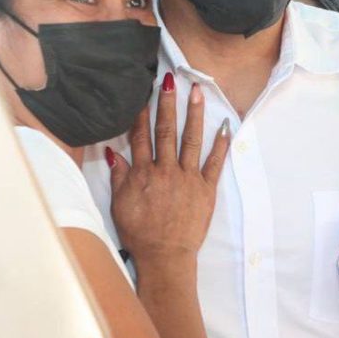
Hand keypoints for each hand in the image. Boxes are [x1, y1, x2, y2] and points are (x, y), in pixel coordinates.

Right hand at [109, 74, 230, 262]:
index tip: (144, 92)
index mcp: (143, 173)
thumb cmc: (140, 234)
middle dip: (167, 103)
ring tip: (197, 92)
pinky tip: (225, 125)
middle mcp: (166, 170)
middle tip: (170, 80)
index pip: (141, 136)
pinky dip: (220, 144)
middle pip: (165, 131)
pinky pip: (214, 163)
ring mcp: (188, 178)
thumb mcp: (120, 204)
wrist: (164, 257)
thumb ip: (119, 176)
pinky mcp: (206, 189)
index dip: (142, 113)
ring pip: (191, 140)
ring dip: (194, 114)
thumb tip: (113, 152)